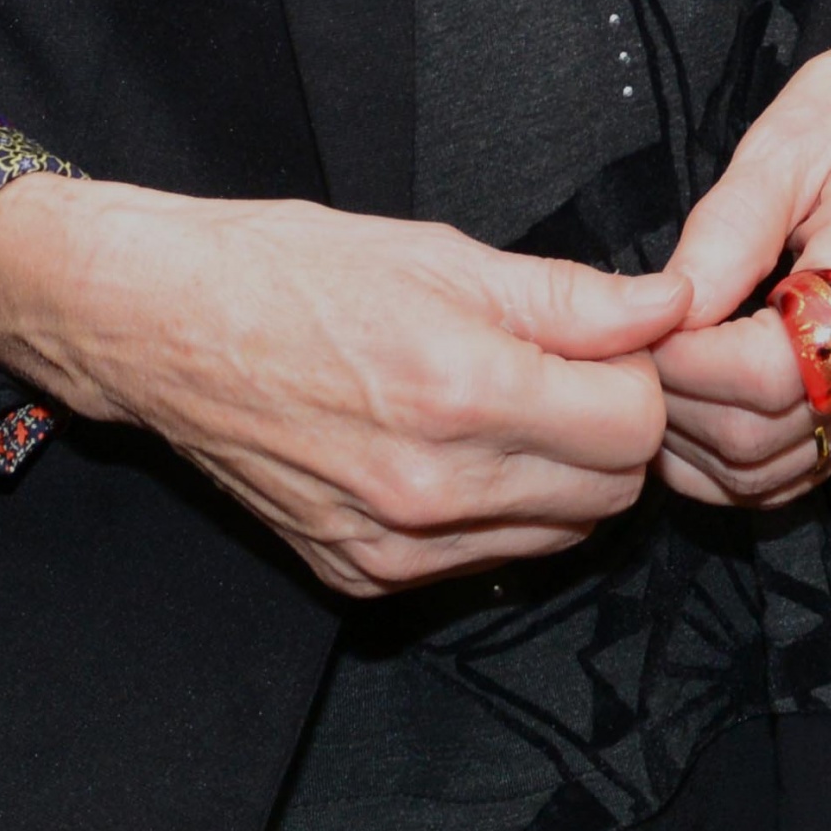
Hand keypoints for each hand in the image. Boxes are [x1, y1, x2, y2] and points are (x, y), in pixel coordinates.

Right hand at [0, 180, 683, 597]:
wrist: (162, 326)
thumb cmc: (295, 271)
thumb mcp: (444, 256)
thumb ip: (570, 297)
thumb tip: (668, 307)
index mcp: (463, 391)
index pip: (636, 424)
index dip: (637, 376)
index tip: (604, 345)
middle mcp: (433, 487)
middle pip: (611, 493)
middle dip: (611, 432)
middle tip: (565, 374)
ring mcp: (393, 545)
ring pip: (557, 538)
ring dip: (562, 479)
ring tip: (509, 410)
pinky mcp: (360, 575)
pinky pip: (483, 563)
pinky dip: (497, 516)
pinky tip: (455, 454)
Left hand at [654, 6, 830, 502]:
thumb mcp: (781, 146)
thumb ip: (726, 231)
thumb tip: (671, 311)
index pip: (774, 368)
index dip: (688, 364)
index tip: (640, 328)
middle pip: (771, 429)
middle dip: (679, 405)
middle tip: (630, 356)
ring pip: (778, 468)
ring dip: (695, 444)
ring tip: (653, 383)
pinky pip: (801, 471)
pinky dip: (730, 464)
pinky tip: (692, 416)